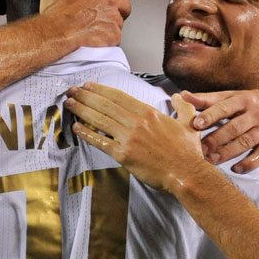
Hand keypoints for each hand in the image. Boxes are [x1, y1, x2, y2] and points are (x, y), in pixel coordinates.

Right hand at [37, 0, 131, 46]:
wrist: (54, 36)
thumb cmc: (54, 12)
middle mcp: (108, 1)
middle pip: (125, 3)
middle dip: (120, 8)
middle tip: (109, 14)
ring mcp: (112, 19)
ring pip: (120, 22)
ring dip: (113, 25)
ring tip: (98, 29)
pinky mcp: (112, 36)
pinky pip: (117, 38)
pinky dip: (110, 40)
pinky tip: (98, 39)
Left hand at [64, 83, 204, 192]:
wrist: (186, 173)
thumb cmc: (187, 151)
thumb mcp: (189, 122)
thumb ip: (183, 106)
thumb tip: (179, 97)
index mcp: (148, 112)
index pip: (118, 96)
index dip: (100, 89)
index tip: (88, 86)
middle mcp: (136, 122)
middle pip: (105, 104)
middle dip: (85, 96)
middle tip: (71, 91)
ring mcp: (128, 138)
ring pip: (99, 120)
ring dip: (81, 110)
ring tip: (69, 104)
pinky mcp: (123, 155)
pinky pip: (100, 142)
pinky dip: (87, 134)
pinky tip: (76, 128)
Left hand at [182, 87, 258, 172]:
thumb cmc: (253, 101)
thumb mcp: (233, 96)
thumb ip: (208, 99)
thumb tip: (182, 96)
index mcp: (244, 100)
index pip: (226, 108)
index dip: (211, 115)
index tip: (196, 124)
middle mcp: (257, 114)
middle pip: (234, 128)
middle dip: (216, 139)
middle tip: (199, 150)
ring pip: (245, 142)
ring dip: (228, 152)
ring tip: (212, 160)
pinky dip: (249, 163)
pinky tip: (236, 169)